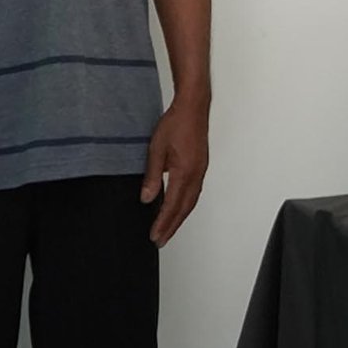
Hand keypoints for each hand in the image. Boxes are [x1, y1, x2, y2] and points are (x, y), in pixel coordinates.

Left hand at [141, 98, 209, 245]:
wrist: (193, 107)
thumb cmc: (175, 124)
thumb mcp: (156, 149)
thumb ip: (152, 176)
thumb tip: (146, 198)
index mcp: (184, 172)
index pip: (172, 205)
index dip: (163, 223)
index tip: (155, 236)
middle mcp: (196, 174)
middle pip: (185, 208)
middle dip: (172, 226)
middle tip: (161, 240)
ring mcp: (200, 170)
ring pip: (191, 201)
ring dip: (180, 217)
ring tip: (168, 229)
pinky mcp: (200, 166)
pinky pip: (194, 192)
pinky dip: (186, 205)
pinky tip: (179, 207)